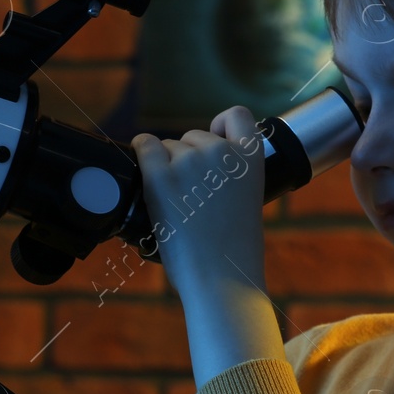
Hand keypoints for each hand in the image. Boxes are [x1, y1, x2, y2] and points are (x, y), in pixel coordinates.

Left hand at [130, 105, 267, 301]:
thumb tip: (196, 163)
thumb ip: (229, 175)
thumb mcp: (246, 200)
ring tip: (177, 205)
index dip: (220, 126)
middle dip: (187, 158)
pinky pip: (145, 146)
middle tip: (191, 198)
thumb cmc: (231, 251)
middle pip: (192, 136)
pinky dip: (142, 153)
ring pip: (169, 147)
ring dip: (167, 167)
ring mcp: (190, 161)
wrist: (220, 278)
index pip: (237, 115)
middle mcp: (221, 152)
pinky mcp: (161, 176)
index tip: (214, 140)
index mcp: (250, 159)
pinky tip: (144, 168)